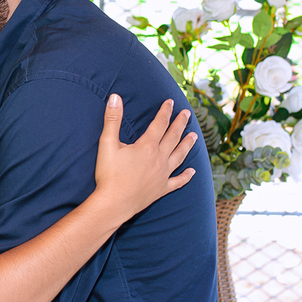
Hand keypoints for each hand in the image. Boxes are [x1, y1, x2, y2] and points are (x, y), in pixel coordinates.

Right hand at [95, 94, 196, 219]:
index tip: (170, 102)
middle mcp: (159, 159)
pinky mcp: (161, 189)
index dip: (165, 112)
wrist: (113, 204)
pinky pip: (177, 181)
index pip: (159, 124)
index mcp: (147, 146)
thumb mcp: (107, 144)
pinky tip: (192, 172)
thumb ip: (112, 119)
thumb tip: (115, 97)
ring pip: (179, 156)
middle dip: (180, 124)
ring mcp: (163, 175)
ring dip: (187, 145)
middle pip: (173, 137)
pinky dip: (186, 176)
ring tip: (194, 136)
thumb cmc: (109, 174)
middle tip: (187, 114)